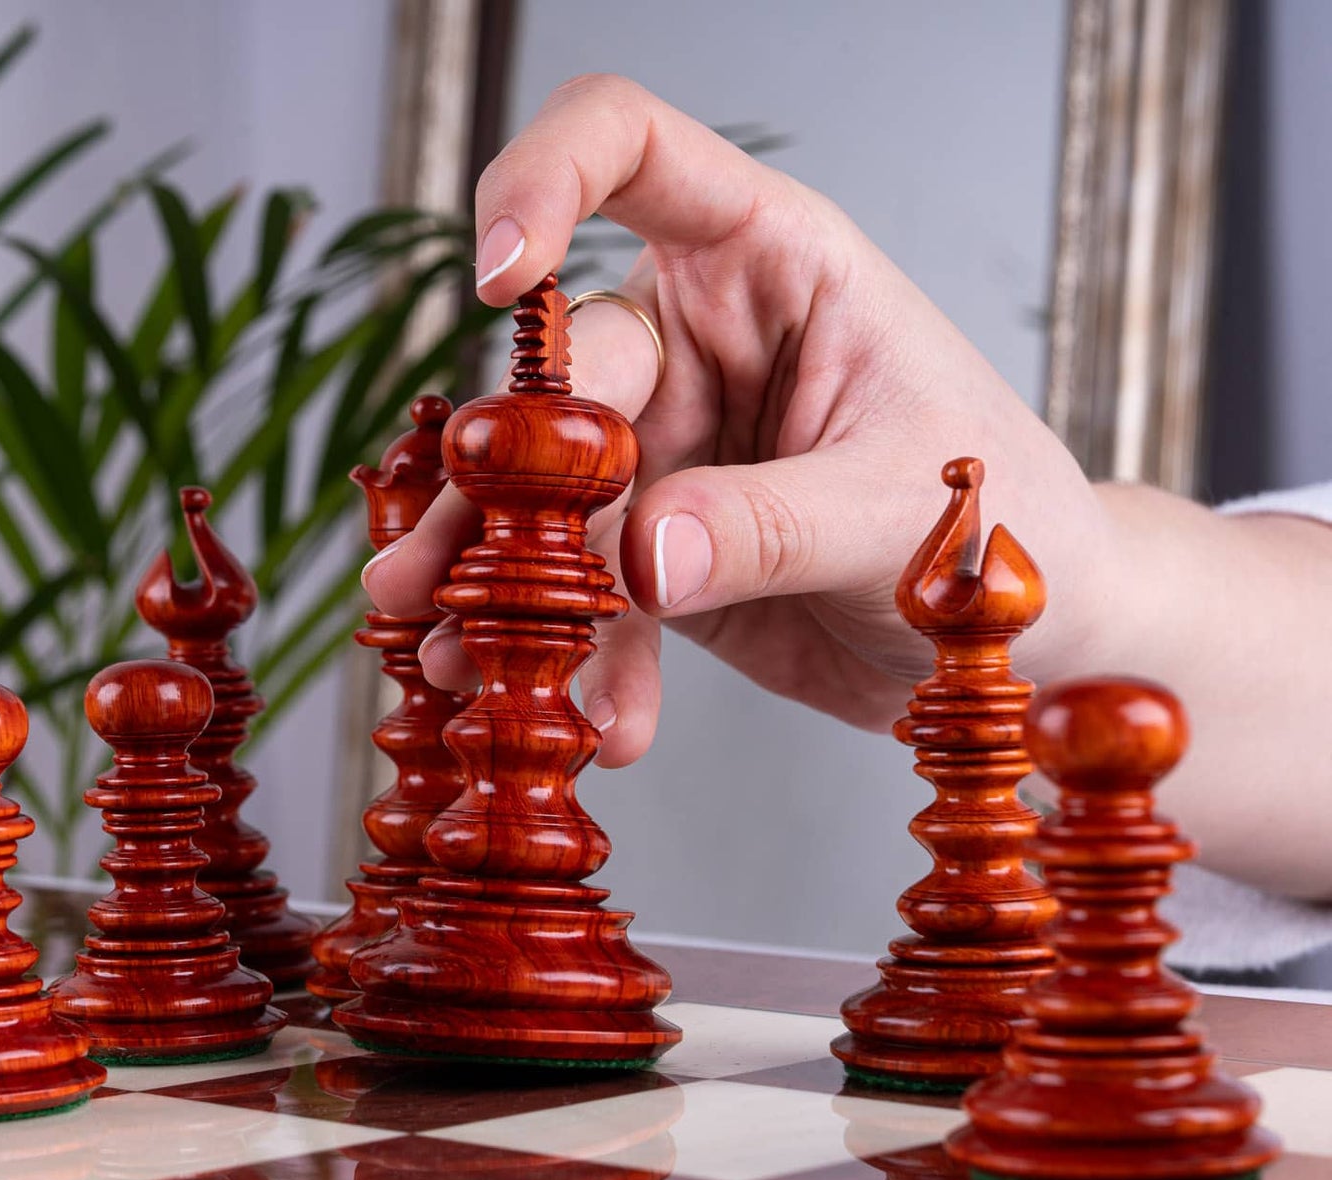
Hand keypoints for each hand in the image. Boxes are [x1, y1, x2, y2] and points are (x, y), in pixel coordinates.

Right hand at [363, 75, 1111, 765]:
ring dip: (494, 582)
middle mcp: (697, 338)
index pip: (631, 150)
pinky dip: (578, 660)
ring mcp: (665, 446)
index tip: (500, 278)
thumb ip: (776, 523)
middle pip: (559, 372)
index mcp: (769, 262)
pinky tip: (599, 725)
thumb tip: (642, 557)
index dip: (542, 181)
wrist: (1033, 647)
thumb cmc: (1012, 524)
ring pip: (540, 496)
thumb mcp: (907, 510)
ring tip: (459, 661)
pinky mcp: (653, 551)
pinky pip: (584, 596)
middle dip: (497, 478)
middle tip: (449, 574)